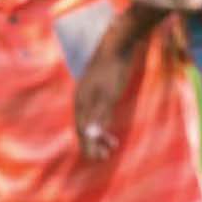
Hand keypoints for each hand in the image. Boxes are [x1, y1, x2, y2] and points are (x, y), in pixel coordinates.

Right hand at [73, 43, 130, 159]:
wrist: (119, 43)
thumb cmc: (114, 70)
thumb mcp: (109, 94)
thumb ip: (99, 114)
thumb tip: (90, 135)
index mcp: (81, 102)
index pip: (82, 131)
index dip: (90, 146)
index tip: (101, 158)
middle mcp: (82, 99)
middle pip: (84, 126)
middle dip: (93, 143)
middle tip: (106, 155)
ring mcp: (89, 92)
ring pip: (90, 118)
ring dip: (99, 133)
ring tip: (112, 144)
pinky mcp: (99, 86)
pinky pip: (96, 110)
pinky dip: (102, 120)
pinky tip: (110, 121)